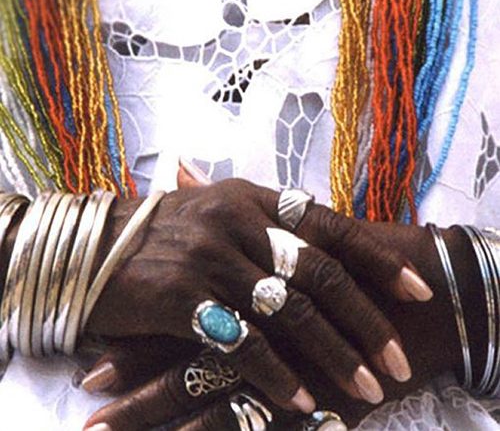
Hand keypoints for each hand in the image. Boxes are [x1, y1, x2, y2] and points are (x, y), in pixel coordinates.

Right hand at [83, 219, 482, 430]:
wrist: (93, 246)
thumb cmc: (165, 233)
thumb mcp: (219, 213)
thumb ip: (268, 225)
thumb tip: (326, 249)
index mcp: (252, 197)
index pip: (328, 225)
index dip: (376, 257)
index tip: (415, 291)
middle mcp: (236, 220)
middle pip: (318, 272)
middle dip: (366, 319)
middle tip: (396, 359)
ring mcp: (209, 257)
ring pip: (289, 310)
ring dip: (333, 353)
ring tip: (368, 388)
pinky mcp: (182, 296)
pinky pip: (245, 342)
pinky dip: (279, 374)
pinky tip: (305, 400)